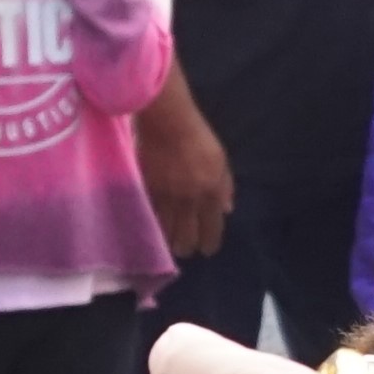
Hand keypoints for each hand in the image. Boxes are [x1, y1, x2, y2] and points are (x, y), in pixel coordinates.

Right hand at [138, 101, 233, 257]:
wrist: (168, 122)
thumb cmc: (199, 139)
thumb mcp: (221, 161)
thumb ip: (225, 187)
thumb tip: (227, 211)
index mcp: (211, 192)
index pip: (212, 229)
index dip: (210, 244)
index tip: (207, 250)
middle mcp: (189, 200)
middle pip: (187, 238)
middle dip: (187, 248)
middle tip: (185, 249)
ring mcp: (166, 196)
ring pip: (166, 232)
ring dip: (168, 241)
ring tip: (169, 243)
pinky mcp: (147, 190)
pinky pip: (151, 216)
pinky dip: (153, 225)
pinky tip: (155, 228)